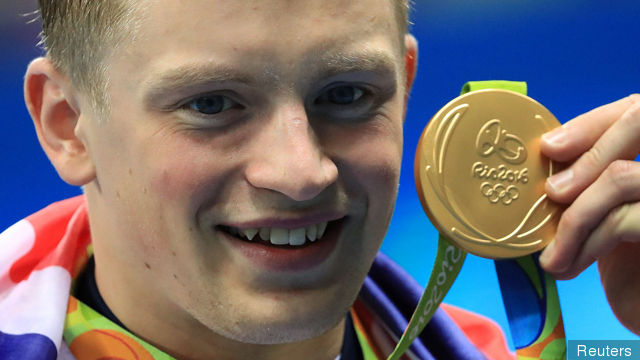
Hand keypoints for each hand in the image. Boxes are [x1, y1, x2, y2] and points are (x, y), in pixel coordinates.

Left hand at [538, 94, 639, 334]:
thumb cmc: (632, 269)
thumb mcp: (606, 213)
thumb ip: (588, 180)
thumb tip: (543, 152)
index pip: (635, 109)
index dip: (593, 122)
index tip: (549, 147)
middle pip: (639, 118)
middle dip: (586, 153)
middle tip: (550, 192)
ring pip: (621, 176)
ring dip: (574, 218)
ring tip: (551, 254)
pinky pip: (623, 219)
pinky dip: (584, 243)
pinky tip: (567, 266)